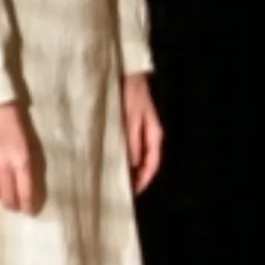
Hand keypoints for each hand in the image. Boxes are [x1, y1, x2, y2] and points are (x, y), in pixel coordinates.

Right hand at [0, 103, 40, 213]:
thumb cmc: (16, 121)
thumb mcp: (29, 143)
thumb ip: (27, 163)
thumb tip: (26, 182)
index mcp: (23, 161)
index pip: (26, 192)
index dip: (28, 205)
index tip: (30, 212)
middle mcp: (5, 166)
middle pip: (8, 197)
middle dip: (13, 205)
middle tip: (14, 206)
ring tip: (0, 192)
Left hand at [123, 72, 163, 193]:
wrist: (127, 70)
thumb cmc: (130, 92)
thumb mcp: (129, 118)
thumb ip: (130, 142)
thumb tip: (130, 166)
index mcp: (154, 134)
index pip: (152, 164)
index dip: (143, 180)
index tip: (131, 194)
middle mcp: (150, 133)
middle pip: (145, 161)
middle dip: (134, 176)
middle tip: (119, 190)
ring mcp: (141, 128)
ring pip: (137, 154)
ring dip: (127, 166)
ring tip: (112, 177)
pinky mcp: (131, 122)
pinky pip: (129, 144)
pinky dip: (122, 153)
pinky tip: (109, 156)